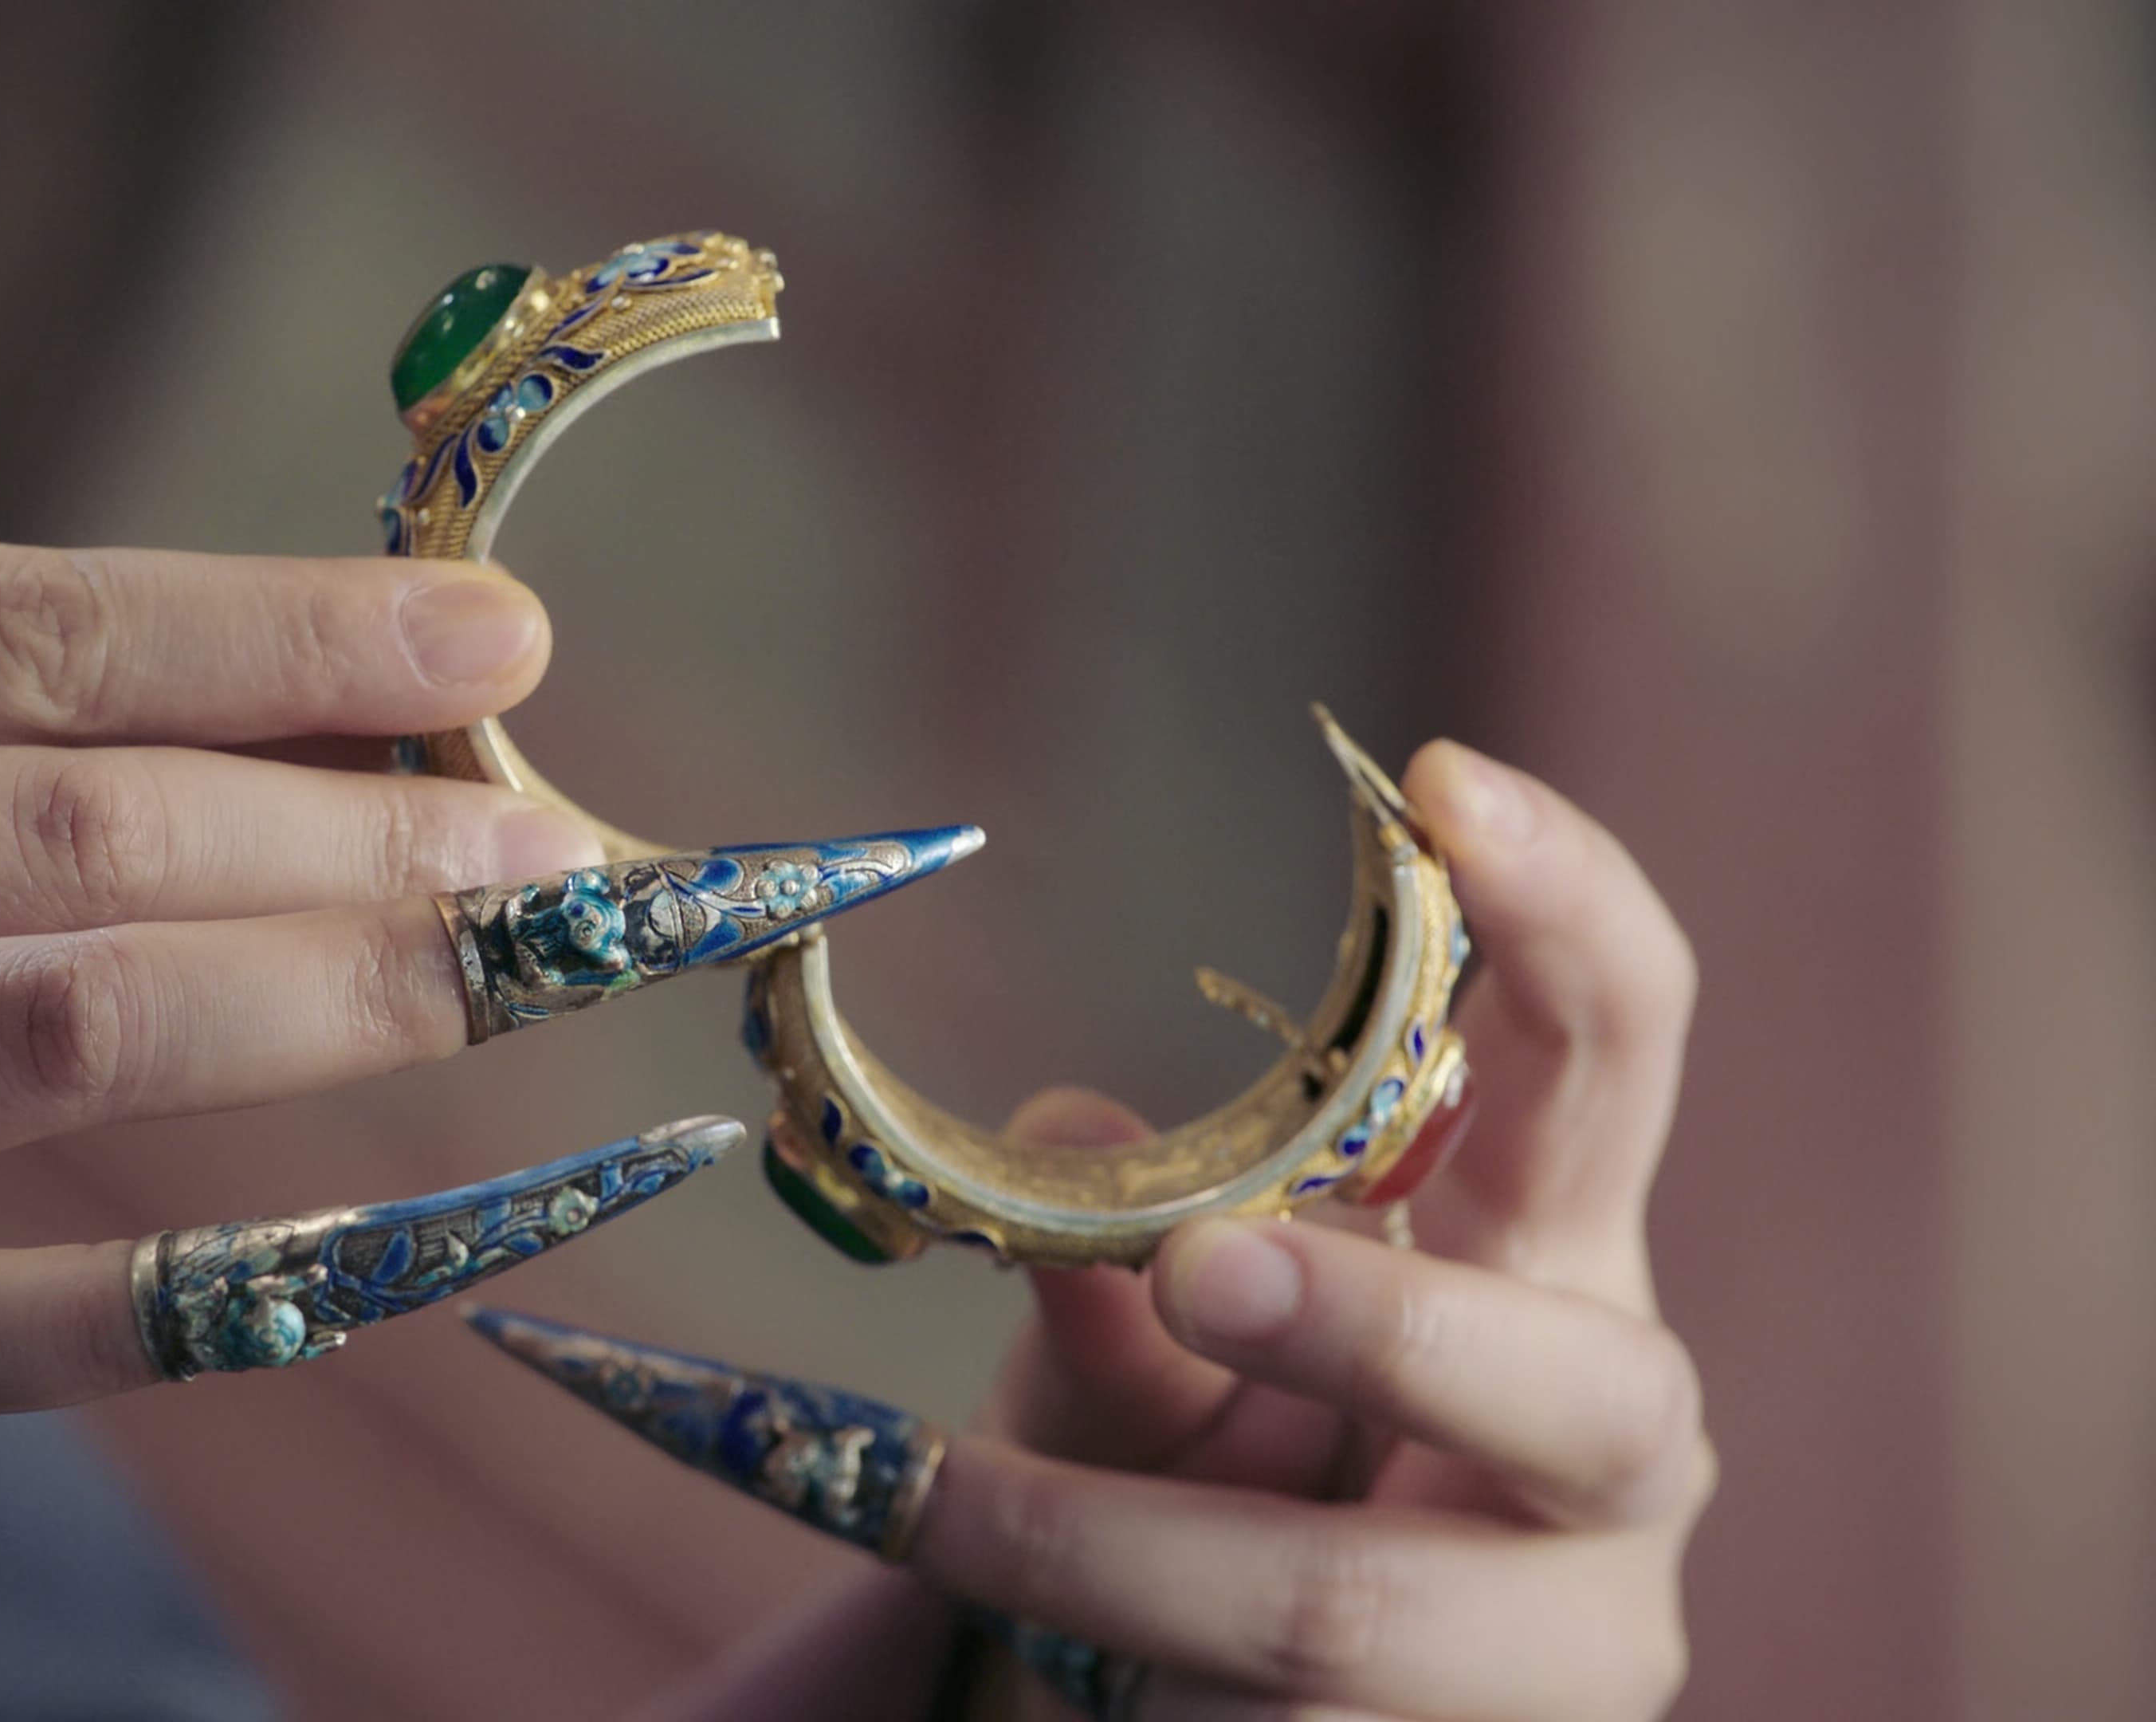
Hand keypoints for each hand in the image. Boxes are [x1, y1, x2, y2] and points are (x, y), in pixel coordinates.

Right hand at [0, 542, 624, 1564]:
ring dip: (325, 995)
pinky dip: (203, 1288)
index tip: (501, 637)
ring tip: (509, 982)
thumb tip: (410, 689)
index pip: (17, 623)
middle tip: (558, 862)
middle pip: (65, 824)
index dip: (282, 629)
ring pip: (54, 1022)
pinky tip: (387, 1250)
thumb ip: (32, 723)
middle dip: (354, 831)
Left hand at [950, 740, 1708, 1718]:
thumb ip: (1106, 1279)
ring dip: (1107, 1541)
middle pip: (1582, 1374)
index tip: (1441, 776)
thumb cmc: (1188, 1499)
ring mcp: (1565, 1639)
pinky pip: (1256, 1716)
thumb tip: (1061, 1139)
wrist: (1196, 1721)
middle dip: (1381, 1324)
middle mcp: (1606, 1442)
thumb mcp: (1128, 1371)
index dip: (1565, 910)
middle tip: (1203, 1264)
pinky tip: (979, 1604)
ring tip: (924, 1495)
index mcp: (1548, 1257)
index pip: (1614, 1051)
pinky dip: (1080, 1645)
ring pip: (1351, 1600)